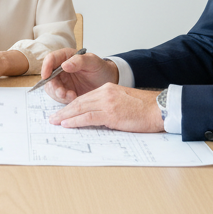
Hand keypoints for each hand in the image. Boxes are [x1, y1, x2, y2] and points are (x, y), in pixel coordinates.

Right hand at [39, 48, 118, 103]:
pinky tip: (74, 98)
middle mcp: (60, 68)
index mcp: (66, 56)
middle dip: (53, 86)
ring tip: (72, 96)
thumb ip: (79, 61)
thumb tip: (64, 65)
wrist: (108, 81)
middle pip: (48, 76)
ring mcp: (62, 81)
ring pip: (52, 88)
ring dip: (59, 94)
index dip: (46, 67)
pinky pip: (59, 97)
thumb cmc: (100, 68)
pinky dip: (64, 99)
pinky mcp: (65, 91)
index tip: (46, 76)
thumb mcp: (93, 62)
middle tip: (62, 93)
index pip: (50, 59)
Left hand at [47, 84, 162, 132]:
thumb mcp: (124, 102)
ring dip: (66, 116)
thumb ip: (109, 106)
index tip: (63, 112)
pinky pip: (88, 117)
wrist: (160, 108)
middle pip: (79, 102)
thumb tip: (97, 118)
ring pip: (80, 108)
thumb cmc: (145, 108)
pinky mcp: (111, 113)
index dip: (72, 106)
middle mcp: (105, 93)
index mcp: (108, 89)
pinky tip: (67, 124)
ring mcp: (108, 103)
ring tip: (55, 121)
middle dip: (64, 110)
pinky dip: (76, 121)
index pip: (85, 97)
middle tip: (53, 117)